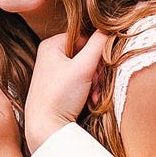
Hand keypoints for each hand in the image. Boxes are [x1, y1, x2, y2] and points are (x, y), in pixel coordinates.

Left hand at [24, 30, 107, 152]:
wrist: (45, 128)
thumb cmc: (59, 97)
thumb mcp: (83, 68)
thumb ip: (99, 44)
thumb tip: (109, 28)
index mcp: (51, 45)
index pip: (85, 37)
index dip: (97, 51)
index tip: (101, 66)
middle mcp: (50, 56)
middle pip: (86, 55)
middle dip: (97, 71)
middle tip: (97, 84)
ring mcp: (53, 73)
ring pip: (85, 70)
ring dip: (95, 83)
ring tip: (94, 95)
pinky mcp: (58, 88)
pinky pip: (80, 82)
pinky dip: (89, 90)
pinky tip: (91, 100)